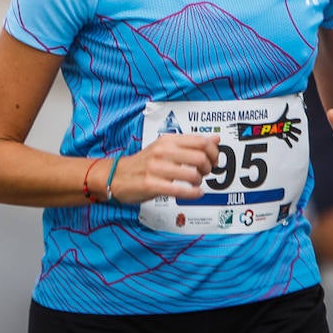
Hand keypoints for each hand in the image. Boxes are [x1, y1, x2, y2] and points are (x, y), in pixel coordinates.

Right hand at [105, 133, 219, 204]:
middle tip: (205, 172)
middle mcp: (162, 151)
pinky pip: (180, 190)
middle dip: (208, 168)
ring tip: (196, 183)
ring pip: (192, 174)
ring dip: (199, 182)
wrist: (116, 176)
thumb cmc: (144, 163)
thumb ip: (191, 143)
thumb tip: (216, 139)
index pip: (201, 141)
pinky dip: (193, 194)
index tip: (213, 159)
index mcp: (168, 140)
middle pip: (200, 157)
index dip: (213, 152)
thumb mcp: (165, 147)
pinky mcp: (151, 185)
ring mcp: (156, 168)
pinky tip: (195, 193)